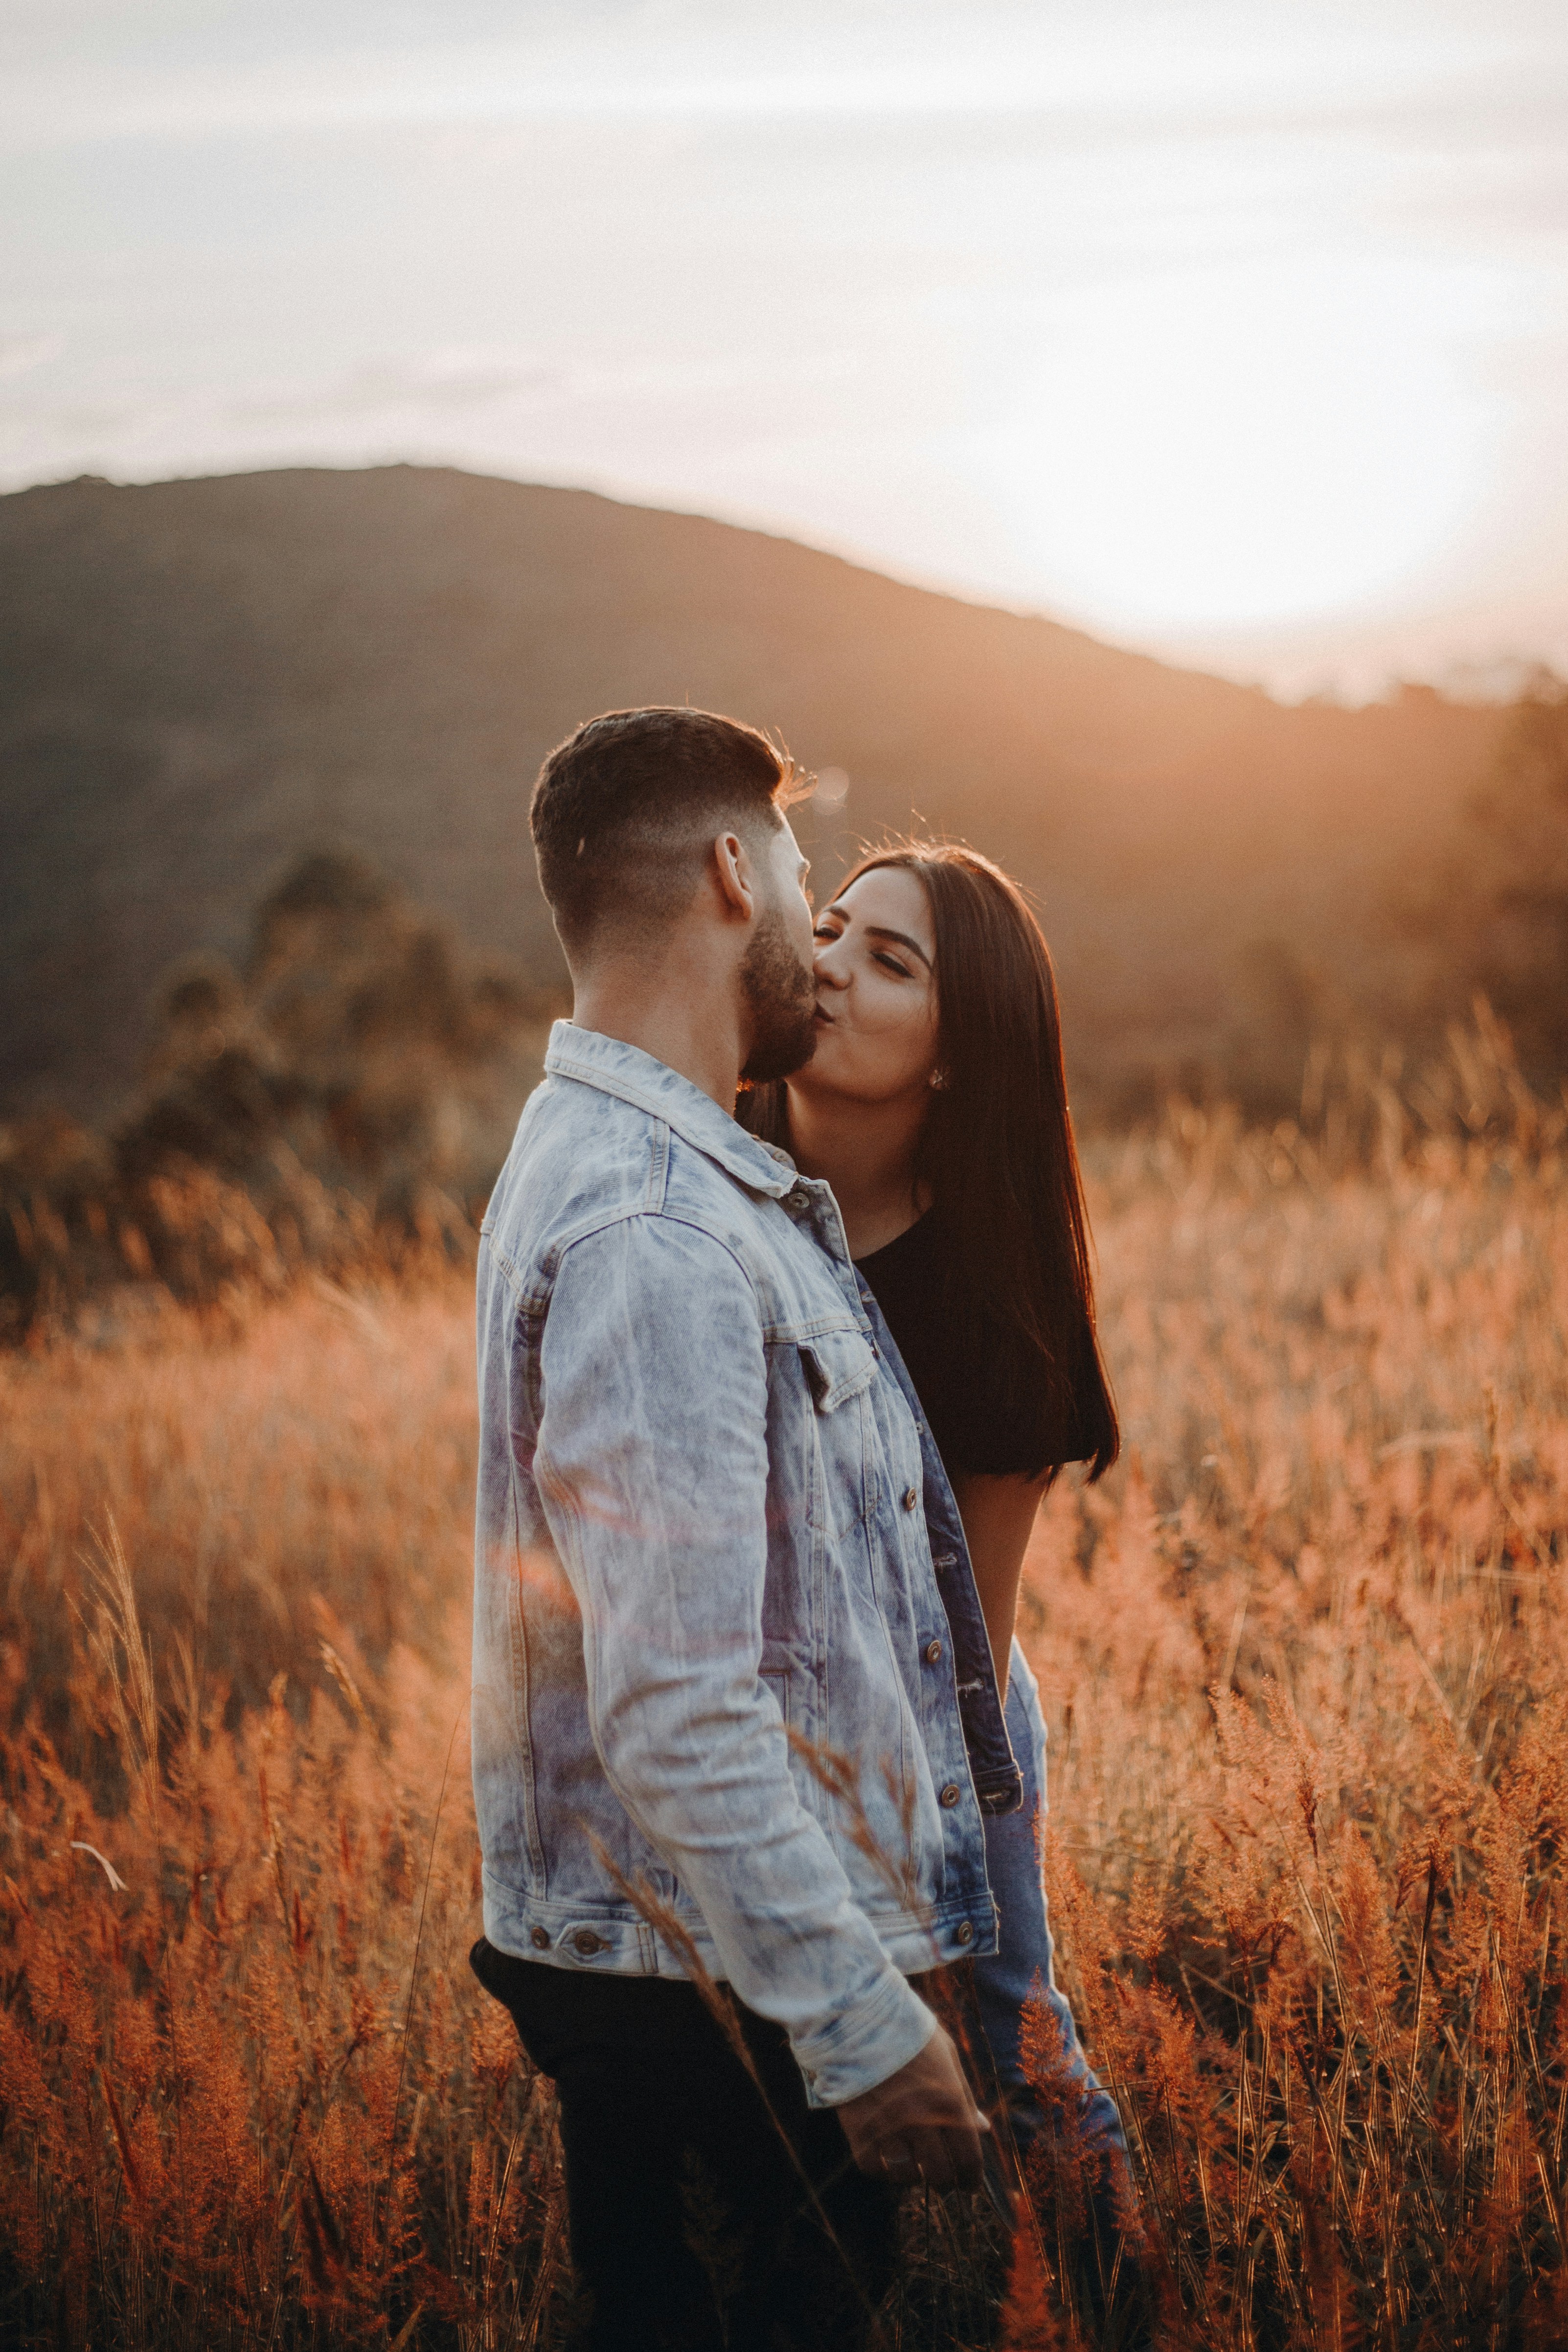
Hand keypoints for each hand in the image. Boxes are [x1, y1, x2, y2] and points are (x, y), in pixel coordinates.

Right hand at [836, 2021, 988, 2189]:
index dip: (971, 2179)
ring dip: (914, 2175)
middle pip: (940, 2174)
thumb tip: (983, 2129)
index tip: (968, 2185)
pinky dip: (883, 2171)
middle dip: (946, 2182)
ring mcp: (889, 2127)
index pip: (968, 2159)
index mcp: (950, 2102)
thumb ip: (966, 2096)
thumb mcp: (947, 2055)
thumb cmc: (909, 2031)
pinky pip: (873, 2168)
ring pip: (908, 2175)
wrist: (859, 2015)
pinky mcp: (859, 2130)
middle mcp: (922, 2120)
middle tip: (943, 2181)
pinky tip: (887, 2161)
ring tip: (914, 2166)